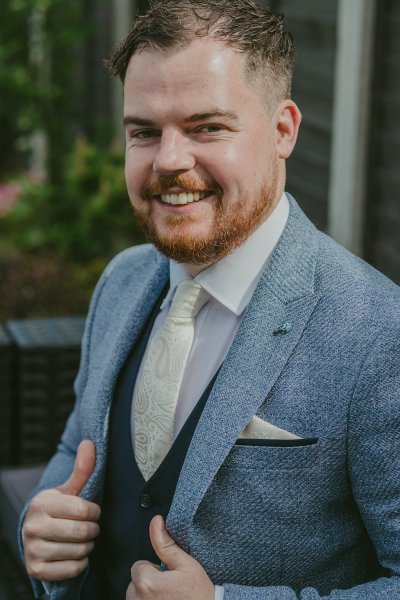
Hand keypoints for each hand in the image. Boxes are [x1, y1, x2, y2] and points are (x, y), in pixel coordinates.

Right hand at [23, 440, 100, 581]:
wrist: (36, 534)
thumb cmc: (59, 508)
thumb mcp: (69, 489)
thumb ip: (82, 469)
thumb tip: (89, 443)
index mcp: (43, 503)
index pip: (84, 510)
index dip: (95, 512)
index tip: (92, 511)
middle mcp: (33, 526)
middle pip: (83, 532)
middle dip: (93, 530)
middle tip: (90, 527)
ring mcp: (33, 549)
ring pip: (79, 551)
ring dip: (88, 546)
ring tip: (82, 540)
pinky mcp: (36, 570)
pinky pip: (72, 568)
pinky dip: (80, 563)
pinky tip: (74, 553)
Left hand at [126, 515, 213, 599]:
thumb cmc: (199, 593)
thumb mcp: (185, 563)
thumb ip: (166, 543)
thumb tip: (156, 521)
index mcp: (147, 583)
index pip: (138, 566)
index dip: (154, 568)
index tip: (168, 575)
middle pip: (135, 583)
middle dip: (149, 582)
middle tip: (169, 587)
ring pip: (137, 596)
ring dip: (148, 594)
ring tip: (167, 597)